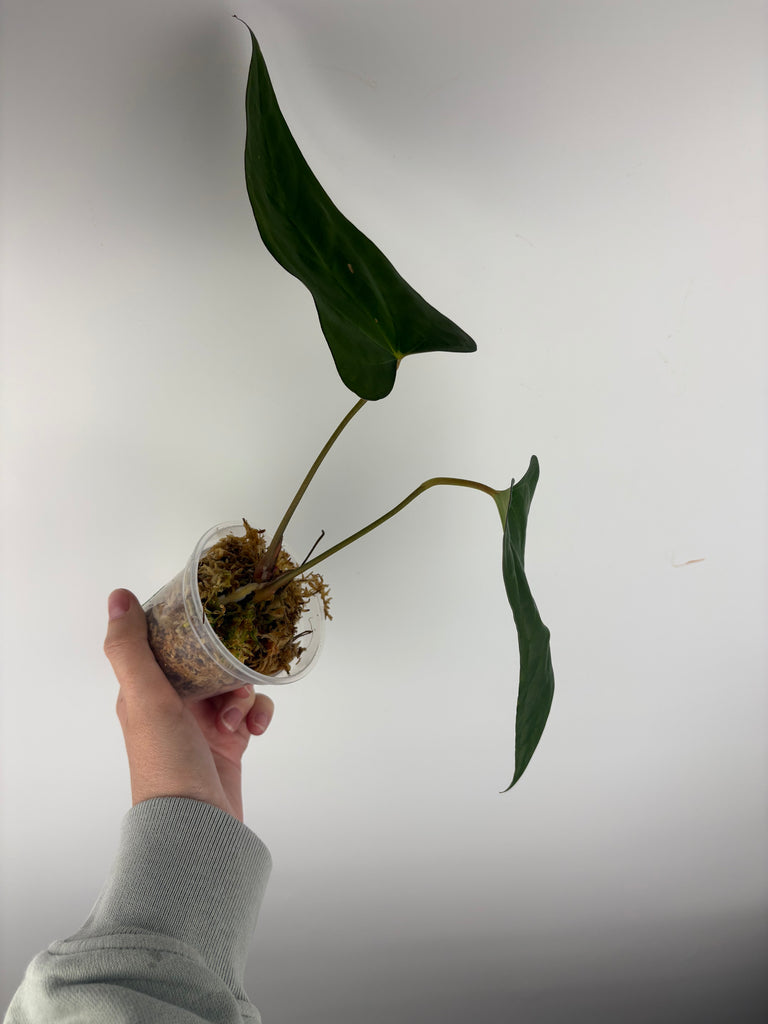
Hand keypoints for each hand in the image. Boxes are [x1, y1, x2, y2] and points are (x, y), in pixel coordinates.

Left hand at [104, 588, 274, 821]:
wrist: (197, 826)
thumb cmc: (165, 762)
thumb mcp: (145, 698)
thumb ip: (130, 648)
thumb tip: (118, 596)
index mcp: (144, 690)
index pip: (166, 641)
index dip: (187, 626)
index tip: (211, 615)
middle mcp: (171, 703)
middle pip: (206, 659)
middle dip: (226, 662)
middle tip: (233, 672)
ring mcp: (202, 723)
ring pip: (233, 682)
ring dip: (242, 693)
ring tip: (236, 716)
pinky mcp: (230, 742)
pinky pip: (251, 711)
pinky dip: (257, 715)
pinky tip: (253, 730)